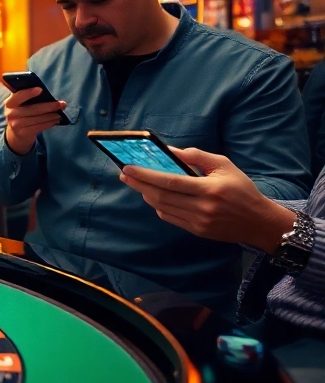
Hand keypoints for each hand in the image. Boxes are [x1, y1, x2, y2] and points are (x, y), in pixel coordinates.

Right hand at [3, 88, 65, 154]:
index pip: (18, 96)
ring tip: (61, 113)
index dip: (28, 93)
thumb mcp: (19, 105)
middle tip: (62, 104)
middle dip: (50, 106)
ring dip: (52, 115)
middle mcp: (11, 114)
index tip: (40, 89)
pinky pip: (39, 127)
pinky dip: (50, 123)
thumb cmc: (22, 113)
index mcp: (10, 103)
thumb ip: (26, 98)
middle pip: (33, 109)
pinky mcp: (23, 133)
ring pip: (38, 118)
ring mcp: (16, 125)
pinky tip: (56, 120)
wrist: (15, 133)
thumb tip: (46, 94)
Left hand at [119, 147, 296, 251]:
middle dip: (139, 184)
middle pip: (161, 196)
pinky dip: (159, 206)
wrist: (259, 222)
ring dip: (146, 194)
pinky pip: (170, 217)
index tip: (128, 168)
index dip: (146, 175)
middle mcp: (202, 207)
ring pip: (162, 207)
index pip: (170, 182)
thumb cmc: (242, 189)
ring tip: (135, 182)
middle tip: (124, 174)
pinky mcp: (196, 230)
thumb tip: (170, 151)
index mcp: (209, 189)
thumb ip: (197, 156)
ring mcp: (198, 221)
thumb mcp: (224, 165)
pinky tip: (154, 196)